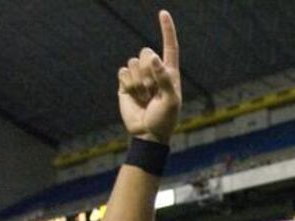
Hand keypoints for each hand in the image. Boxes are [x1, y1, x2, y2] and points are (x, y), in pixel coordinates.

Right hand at [117, 10, 180, 143]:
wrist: (148, 134)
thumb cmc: (165, 120)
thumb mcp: (171, 100)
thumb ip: (164, 78)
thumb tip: (152, 56)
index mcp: (170, 73)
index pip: (169, 47)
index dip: (167, 30)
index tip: (163, 13)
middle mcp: (154, 71)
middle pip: (146, 52)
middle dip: (148, 72)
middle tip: (153, 92)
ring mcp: (139, 76)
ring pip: (133, 62)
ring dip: (139, 82)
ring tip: (145, 98)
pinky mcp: (126, 83)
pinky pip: (123, 72)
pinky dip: (129, 85)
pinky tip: (135, 98)